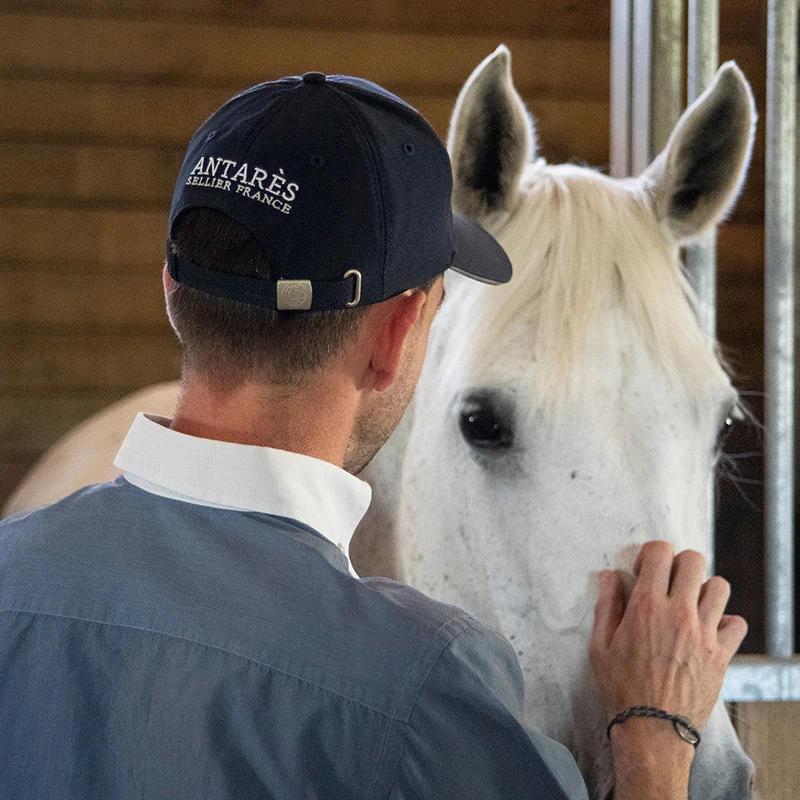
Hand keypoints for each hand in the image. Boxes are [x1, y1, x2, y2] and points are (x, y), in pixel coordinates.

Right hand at [589, 541, 746, 730]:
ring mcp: (704, 633)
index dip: (650, 554)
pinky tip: (708, 631)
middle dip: (678, 564)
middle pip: (693, 560)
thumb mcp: (600, 645)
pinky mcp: (721, 654)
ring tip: (690, 606)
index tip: (643, 573)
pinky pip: (736, 623)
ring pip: (719, 586)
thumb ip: (606, 605)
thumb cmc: (621, 688)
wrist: (652, 729)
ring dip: (703, 590)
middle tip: (667, 583)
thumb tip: (609, 575)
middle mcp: (678, 613)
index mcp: (646, 606)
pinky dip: (725, 622)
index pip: (660, 552)